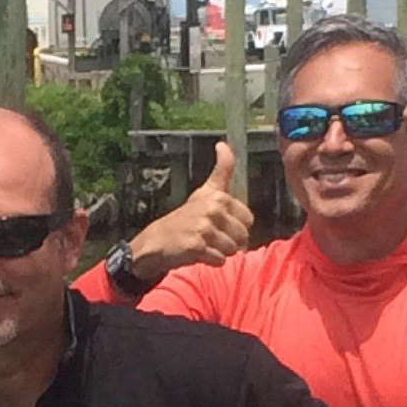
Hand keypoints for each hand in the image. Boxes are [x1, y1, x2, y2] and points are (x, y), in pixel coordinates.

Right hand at [129, 141, 251, 274]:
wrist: (157, 241)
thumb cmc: (185, 218)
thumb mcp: (205, 191)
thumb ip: (221, 170)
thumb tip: (224, 144)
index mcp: (218, 196)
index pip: (248, 219)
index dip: (236, 226)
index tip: (219, 223)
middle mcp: (212, 209)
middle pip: (242, 236)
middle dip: (230, 241)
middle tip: (210, 237)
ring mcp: (204, 227)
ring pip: (232, 250)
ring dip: (219, 252)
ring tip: (203, 244)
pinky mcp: (197, 245)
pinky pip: (219, 260)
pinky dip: (211, 261)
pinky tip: (197, 253)